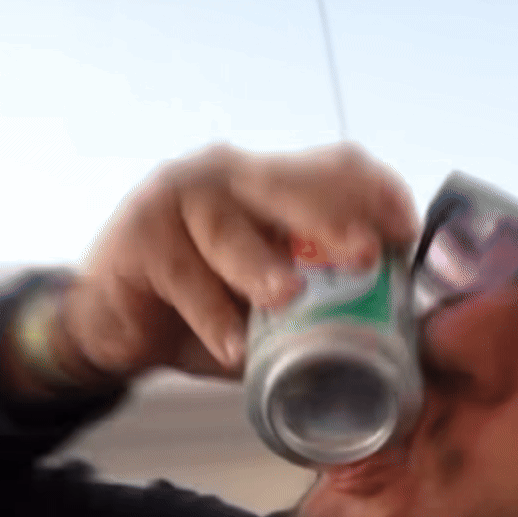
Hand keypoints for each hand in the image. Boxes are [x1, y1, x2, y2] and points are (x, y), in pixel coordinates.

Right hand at [60, 141, 419, 382]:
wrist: (112, 327)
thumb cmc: (200, 311)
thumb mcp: (266, 309)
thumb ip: (313, 310)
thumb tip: (386, 346)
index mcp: (271, 186)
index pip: (333, 168)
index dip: (375, 193)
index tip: (405, 233)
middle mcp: (229, 178)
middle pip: (288, 185)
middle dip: (331, 219)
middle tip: (363, 255)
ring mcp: (181, 199)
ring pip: (229, 226)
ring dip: (260, 263)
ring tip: (287, 296)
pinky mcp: (141, 236)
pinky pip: (183, 276)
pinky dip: (211, 315)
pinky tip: (232, 347)